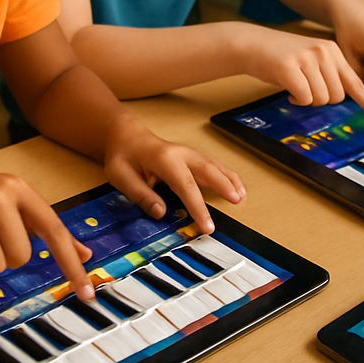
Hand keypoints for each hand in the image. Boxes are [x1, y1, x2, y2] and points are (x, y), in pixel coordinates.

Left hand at [100, 113, 245, 234]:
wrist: (126, 136)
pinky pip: (213, 164)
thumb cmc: (123, 157)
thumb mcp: (121, 177)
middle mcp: (181, 153)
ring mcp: (188, 153)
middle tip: (236, 201)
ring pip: (214, 165)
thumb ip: (141, 194)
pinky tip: (236, 185)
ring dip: (229, 179)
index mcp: (164, 159)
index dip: (198, 207)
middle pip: (207, 170)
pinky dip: (226, 174)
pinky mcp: (191, 156)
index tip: (207, 226)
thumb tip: (161, 212)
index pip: (185, 185)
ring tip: (241, 196)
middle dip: (223, 185)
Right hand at [238, 25, 363, 128]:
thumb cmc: (283, 58)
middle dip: (321, 99)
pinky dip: (295, 99)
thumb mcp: (311, 60)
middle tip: (305, 88)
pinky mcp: (290, 66)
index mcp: (333, 51)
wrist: (253, 44)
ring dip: (306, 99)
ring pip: (320, 99)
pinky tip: (286, 87)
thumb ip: (329, 75)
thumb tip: (341, 98)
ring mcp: (308, 58)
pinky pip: (303, 97)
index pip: (356, 84)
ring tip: (294, 84)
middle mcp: (324, 52)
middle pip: (336, 97)